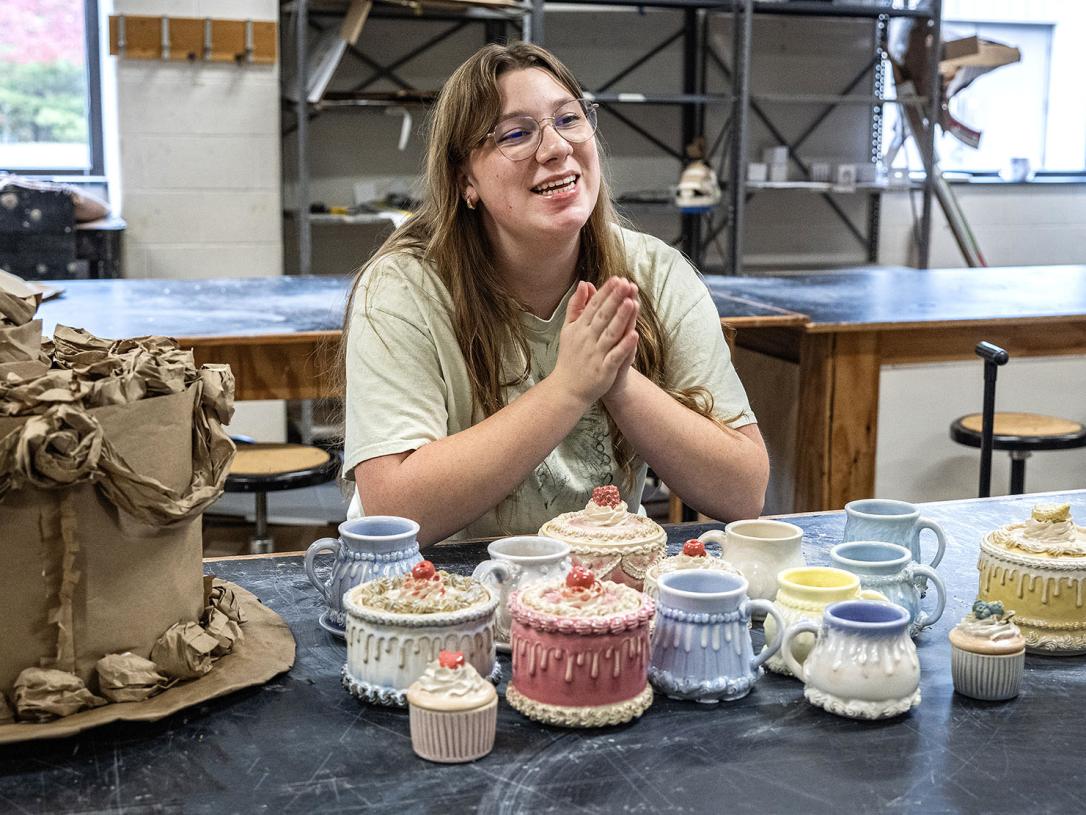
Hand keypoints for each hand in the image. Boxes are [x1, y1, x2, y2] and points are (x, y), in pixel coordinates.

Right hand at [552, 278, 638, 406]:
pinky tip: (634, 335)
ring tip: (631, 303)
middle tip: (626, 284)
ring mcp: (595, 355)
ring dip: (621, 318)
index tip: (617, 279)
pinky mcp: (603, 370)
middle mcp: (586, 339)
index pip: (594, 306)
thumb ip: (576, 306)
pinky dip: (624, 346)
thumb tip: (584, 283)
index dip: (606, 292)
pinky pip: (615, 356)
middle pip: (603, 316)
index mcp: (579, 328)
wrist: (567, 389)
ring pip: (610, 334)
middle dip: (615, 300)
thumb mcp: (568, 329)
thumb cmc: (570, 357)